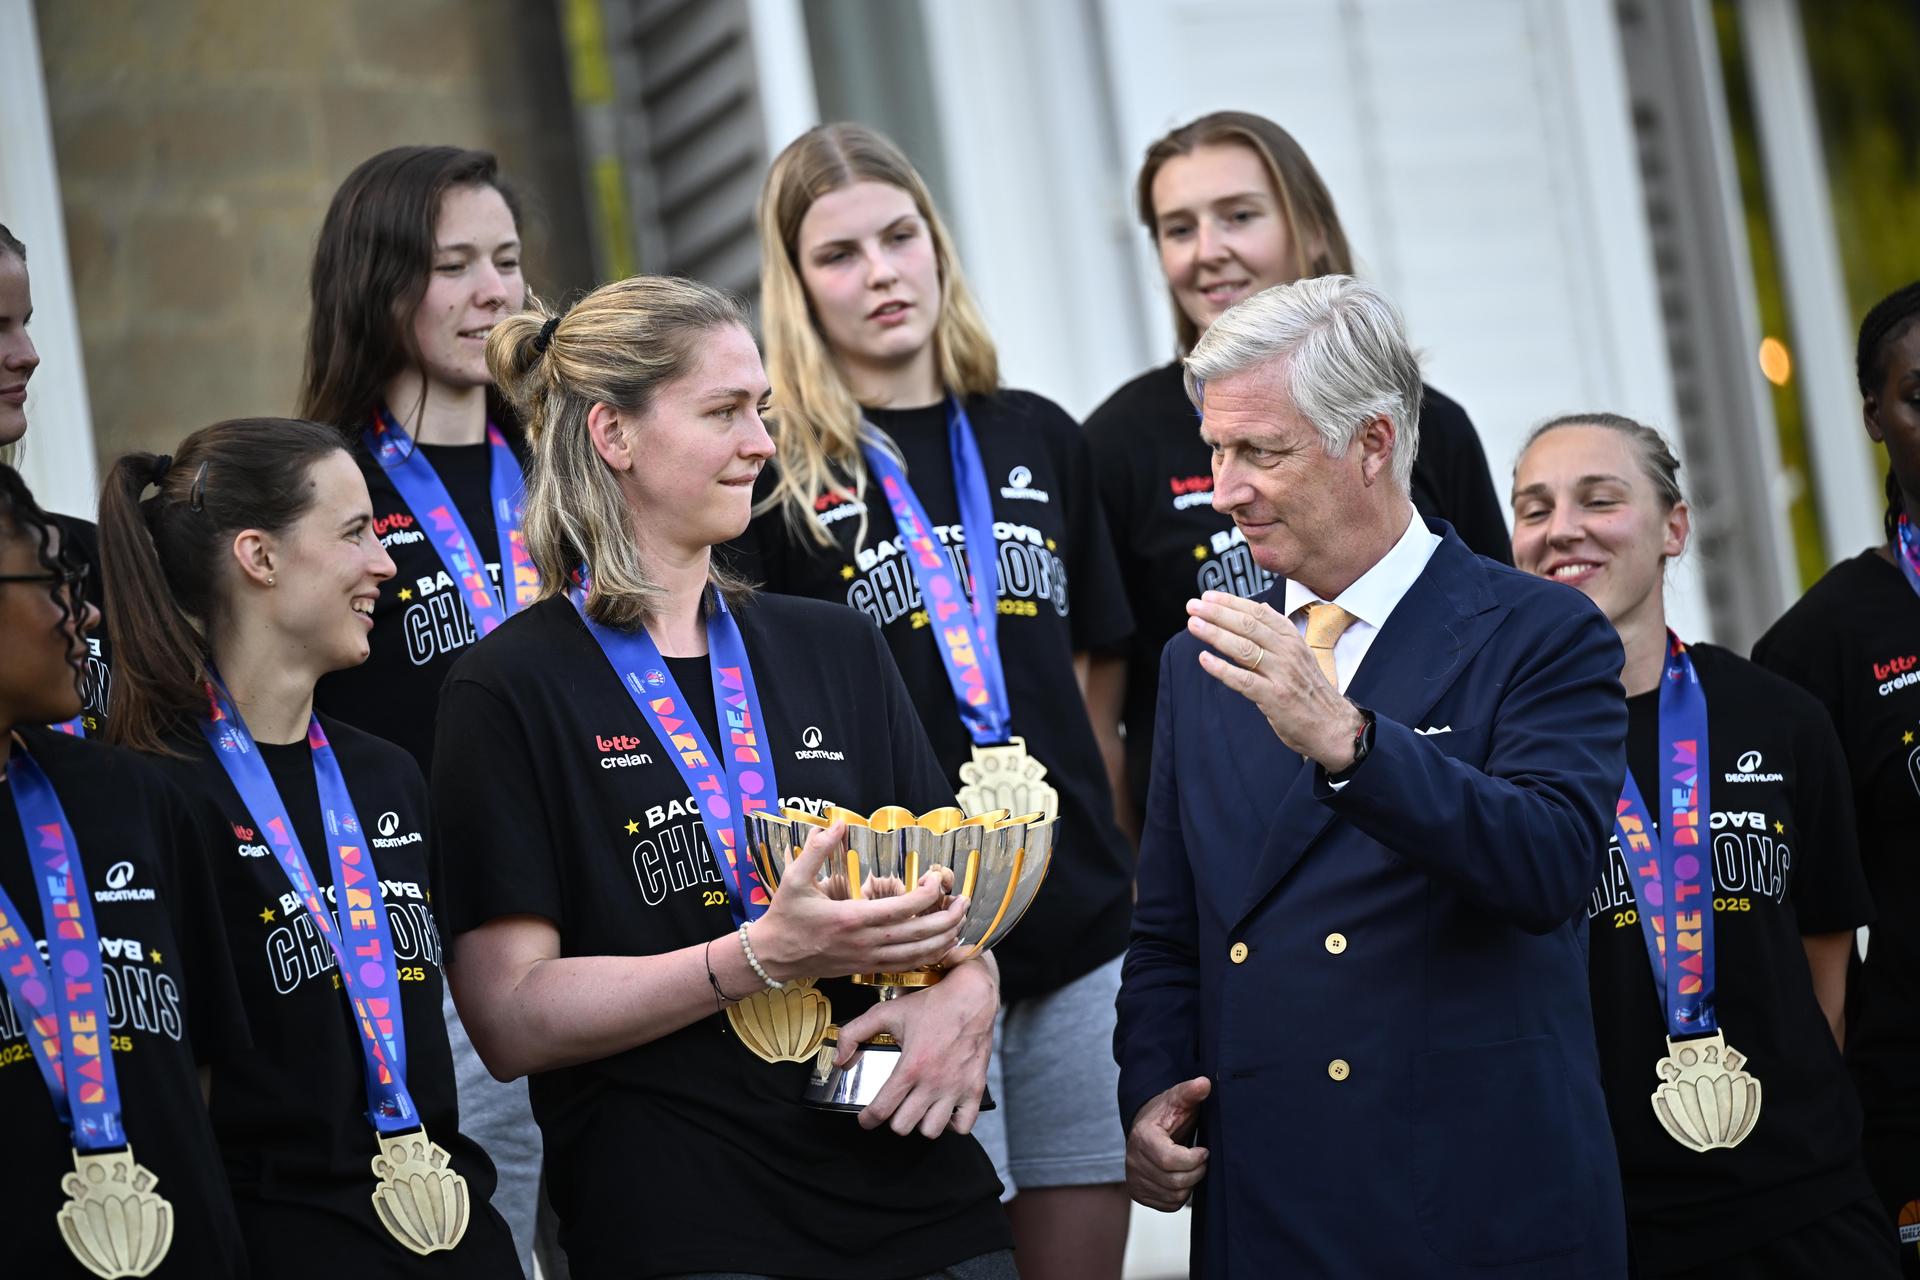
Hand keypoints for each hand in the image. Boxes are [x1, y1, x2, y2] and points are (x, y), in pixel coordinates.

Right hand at [750, 820, 968, 981]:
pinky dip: (928, 957)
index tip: (937, 879)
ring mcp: (868, 958)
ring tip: (960, 922)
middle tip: (965, 902)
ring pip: (918, 955)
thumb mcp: (793, 878)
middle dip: (948, 918)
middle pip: (920, 935)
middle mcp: (865, 942)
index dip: (928, 894)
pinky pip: (906, 966)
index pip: (903, 909)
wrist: (773, 956)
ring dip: (944, 939)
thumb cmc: (785, 917)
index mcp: (852, 918)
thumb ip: (816, 850)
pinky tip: (939, 945)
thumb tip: (837, 824)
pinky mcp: (867, 968)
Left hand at [837, 959, 996, 1137]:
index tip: (866, 1119)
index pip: (882, 1110)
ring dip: (921, 1122)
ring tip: (917, 1108)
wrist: (973, 996)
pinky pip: (963, 1125)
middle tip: (893, 1107)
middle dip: (893, 1118)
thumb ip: (854, 1032)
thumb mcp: (887, 1012)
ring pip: (932, 1130)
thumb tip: (839, 1058)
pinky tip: (943, 1109)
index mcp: (911, 1066)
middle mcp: (934, 1082)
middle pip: (904, 1126)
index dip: (868, 1119)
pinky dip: (951, 1124)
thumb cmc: (932, 1004)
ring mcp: (957, 1088)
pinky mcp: (975, 1089)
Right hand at [1126, 1076, 1211, 1211]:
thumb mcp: (1177, 1099)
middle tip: (1202, 1159)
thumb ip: (1190, 1091)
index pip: (1169, 1159)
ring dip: (1190, 1184)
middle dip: (1196, 1171)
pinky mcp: (1138, 1193)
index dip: (1194, 1159)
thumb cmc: (1164, 1114)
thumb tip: (1205, 1083)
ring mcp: (1134, 1179)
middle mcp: (1133, 1161)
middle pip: (1174, 1181)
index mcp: (1142, 1137)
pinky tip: (1181, 1177)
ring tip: (1192, 1167)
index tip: (1204, 1150)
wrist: (1145, 1128)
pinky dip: (1180, 1195)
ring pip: (1173, 1195)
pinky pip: (1168, 1204)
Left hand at [1186, 592, 1363, 769]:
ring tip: (1194, 624)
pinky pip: (1243, 680)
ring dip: (1215, 634)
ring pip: (1243, 648)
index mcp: (1292, 639)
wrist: (1333, 725)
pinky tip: (1205, 659)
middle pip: (1248, 626)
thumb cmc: (1311, 691)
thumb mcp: (1300, 654)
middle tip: (1193, 605)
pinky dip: (1222, 669)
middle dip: (1217, 613)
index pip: (1258, 613)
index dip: (1231, 602)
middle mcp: (1287, 652)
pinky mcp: (1274, 697)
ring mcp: (1281, 674)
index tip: (1208, 596)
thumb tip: (1259, 607)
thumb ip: (1278, 632)